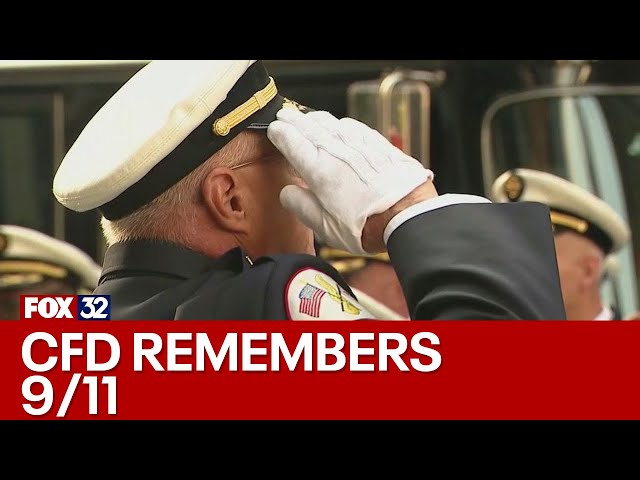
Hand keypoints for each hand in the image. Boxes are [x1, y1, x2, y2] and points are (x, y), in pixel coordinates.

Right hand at [267, 109, 433, 253]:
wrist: (409, 216)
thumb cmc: (368, 226)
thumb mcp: (325, 227)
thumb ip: (302, 207)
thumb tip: (288, 193)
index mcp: (319, 171)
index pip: (292, 142)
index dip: (280, 133)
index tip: (275, 130)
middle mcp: (338, 152)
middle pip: (309, 127)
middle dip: (293, 120)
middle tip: (285, 117)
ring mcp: (360, 145)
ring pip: (332, 123)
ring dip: (316, 118)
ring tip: (308, 119)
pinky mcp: (379, 145)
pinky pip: (355, 126)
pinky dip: (341, 123)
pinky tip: (341, 125)